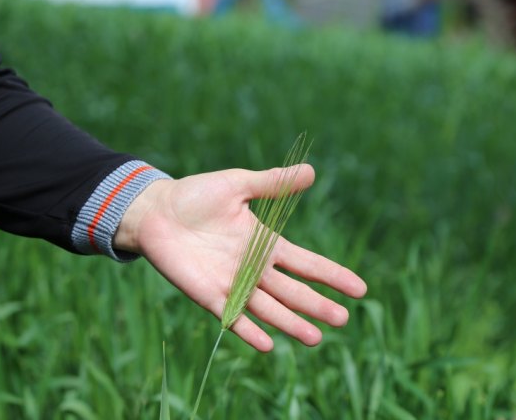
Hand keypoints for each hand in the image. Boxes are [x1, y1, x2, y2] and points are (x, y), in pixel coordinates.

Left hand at [114, 165, 366, 351]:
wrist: (155, 210)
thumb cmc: (195, 196)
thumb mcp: (238, 185)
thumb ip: (273, 184)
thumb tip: (312, 171)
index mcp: (265, 244)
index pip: (307, 263)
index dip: (332, 276)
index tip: (360, 289)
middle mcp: (254, 268)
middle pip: (293, 291)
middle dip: (318, 306)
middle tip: (343, 320)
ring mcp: (232, 284)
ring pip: (269, 309)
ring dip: (291, 323)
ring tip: (315, 339)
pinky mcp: (208, 295)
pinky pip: (233, 316)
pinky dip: (249, 330)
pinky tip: (267, 344)